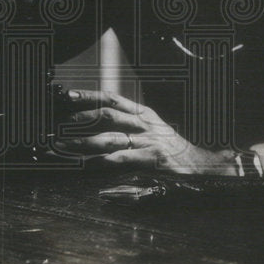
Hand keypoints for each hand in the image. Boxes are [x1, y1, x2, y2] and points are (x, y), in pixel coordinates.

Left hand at [51, 88, 235, 175]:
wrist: (208, 167)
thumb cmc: (176, 154)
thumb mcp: (155, 134)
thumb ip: (131, 130)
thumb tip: (98, 130)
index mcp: (145, 115)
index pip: (113, 98)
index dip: (89, 95)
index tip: (67, 95)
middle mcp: (145, 124)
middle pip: (107, 114)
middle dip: (79, 118)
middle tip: (55, 123)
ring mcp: (150, 141)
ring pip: (109, 137)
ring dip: (82, 142)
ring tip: (61, 146)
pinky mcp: (154, 160)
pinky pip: (121, 159)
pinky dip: (100, 162)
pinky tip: (84, 165)